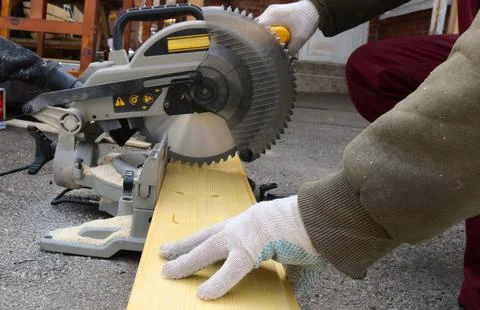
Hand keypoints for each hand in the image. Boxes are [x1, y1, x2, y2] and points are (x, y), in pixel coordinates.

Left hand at [160, 195, 323, 299]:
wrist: (327, 218)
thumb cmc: (315, 232)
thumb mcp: (296, 255)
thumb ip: (290, 274)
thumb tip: (293, 292)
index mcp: (254, 224)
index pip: (222, 232)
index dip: (204, 240)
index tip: (191, 245)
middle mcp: (245, 224)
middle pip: (206, 236)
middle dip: (185, 246)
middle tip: (164, 252)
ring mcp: (246, 232)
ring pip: (208, 248)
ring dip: (186, 261)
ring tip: (167, 271)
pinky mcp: (253, 245)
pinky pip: (231, 268)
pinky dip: (217, 282)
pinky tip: (203, 294)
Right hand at [257, 0, 319, 54]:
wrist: (315, 10)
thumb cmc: (308, 20)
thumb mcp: (300, 38)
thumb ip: (290, 50)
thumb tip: (283, 60)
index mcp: (272, 15)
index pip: (257, 30)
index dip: (260, 42)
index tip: (266, 51)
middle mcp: (268, 13)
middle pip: (258, 31)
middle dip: (265, 41)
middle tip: (273, 49)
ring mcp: (270, 14)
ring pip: (263, 30)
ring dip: (270, 39)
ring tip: (279, 43)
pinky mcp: (274, 17)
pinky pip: (268, 28)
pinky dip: (273, 35)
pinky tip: (280, 39)